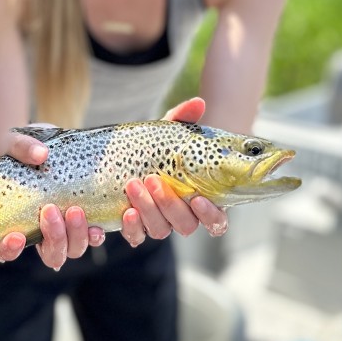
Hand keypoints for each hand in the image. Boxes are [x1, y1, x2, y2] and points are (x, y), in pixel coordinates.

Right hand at [0, 128, 103, 266]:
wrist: (42, 143)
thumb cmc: (17, 150)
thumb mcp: (12, 144)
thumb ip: (21, 148)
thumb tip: (41, 153)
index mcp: (13, 224)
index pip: (5, 250)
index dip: (9, 250)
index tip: (17, 236)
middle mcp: (40, 233)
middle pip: (50, 255)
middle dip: (54, 239)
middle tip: (50, 210)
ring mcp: (64, 229)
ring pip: (72, 250)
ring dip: (76, 236)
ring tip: (75, 211)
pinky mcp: (83, 219)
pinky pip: (91, 237)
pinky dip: (95, 235)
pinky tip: (97, 226)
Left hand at [120, 97, 228, 244]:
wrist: (125, 160)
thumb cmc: (158, 151)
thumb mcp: (167, 135)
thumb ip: (183, 120)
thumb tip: (198, 103)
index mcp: (200, 200)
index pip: (216, 220)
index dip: (210, 214)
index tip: (198, 197)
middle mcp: (182, 217)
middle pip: (186, 225)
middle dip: (169, 204)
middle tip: (153, 179)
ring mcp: (159, 224)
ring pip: (160, 231)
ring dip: (148, 210)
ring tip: (133, 185)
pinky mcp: (137, 228)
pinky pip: (137, 237)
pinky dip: (132, 228)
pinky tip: (126, 212)